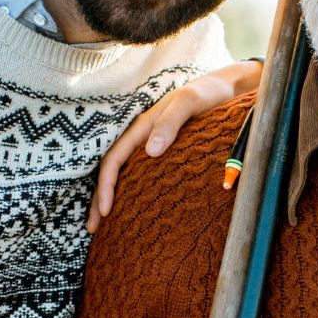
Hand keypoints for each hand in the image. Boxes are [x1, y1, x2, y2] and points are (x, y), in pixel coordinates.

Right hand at [88, 59, 263, 231]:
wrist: (225, 89)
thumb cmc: (207, 94)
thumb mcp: (189, 103)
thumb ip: (170, 124)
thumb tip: (151, 152)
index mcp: (141, 128)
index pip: (113, 161)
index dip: (106, 187)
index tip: (106, 211)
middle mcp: (141, 139)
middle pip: (111, 171)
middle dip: (98, 200)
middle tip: (92, 228)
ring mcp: (150, 146)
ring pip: (122, 175)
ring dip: (109, 198)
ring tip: (102, 226)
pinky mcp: (162, 152)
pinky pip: (138, 175)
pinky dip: (128, 193)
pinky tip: (130, 209)